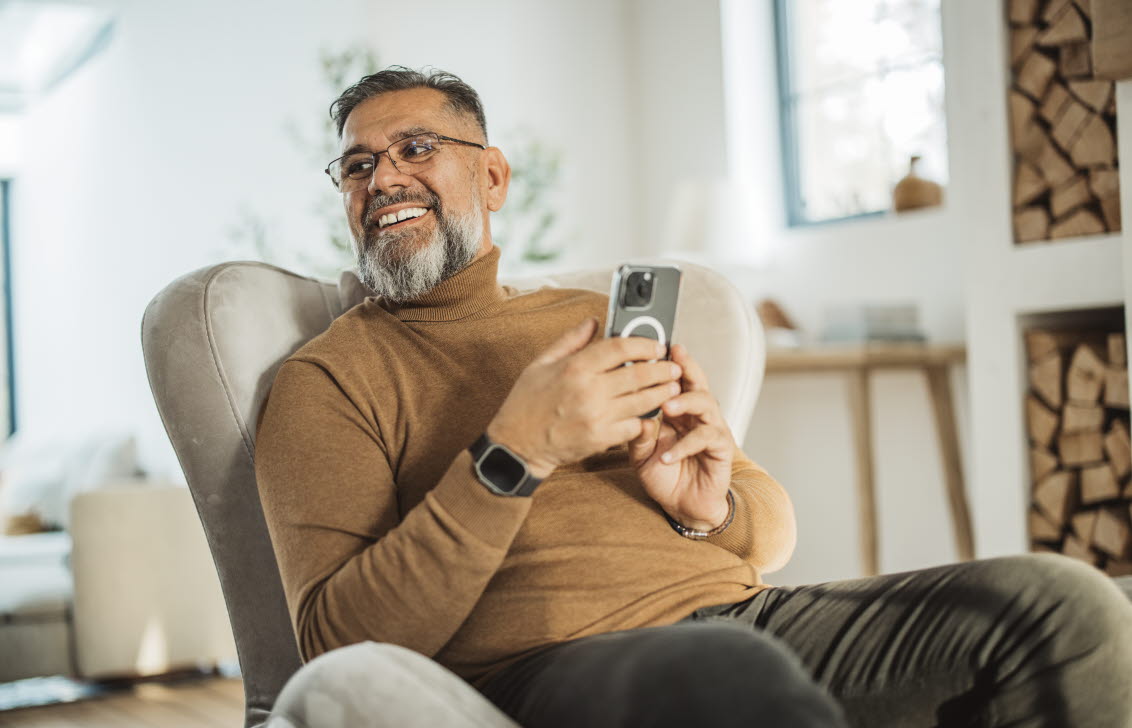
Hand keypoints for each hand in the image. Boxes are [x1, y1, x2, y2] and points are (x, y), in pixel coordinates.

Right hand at [487, 317, 683, 477]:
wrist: (517, 446)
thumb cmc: (527, 404)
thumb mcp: (541, 364)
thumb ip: (571, 340)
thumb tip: (594, 321)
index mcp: (574, 367)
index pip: (620, 347)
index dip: (643, 344)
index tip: (656, 346)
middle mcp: (588, 390)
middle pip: (638, 374)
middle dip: (662, 369)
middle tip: (673, 367)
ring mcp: (596, 416)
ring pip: (642, 401)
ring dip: (662, 394)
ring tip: (672, 388)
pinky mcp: (600, 439)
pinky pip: (634, 426)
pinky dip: (645, 420)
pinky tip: (652, 413)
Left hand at [628, 344, 733, 530]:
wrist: (682, 506)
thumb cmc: (663, 474)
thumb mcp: (640, 453)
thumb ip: (637, 433)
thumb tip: (635, 416)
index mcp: (677, 410)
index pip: (675, 380)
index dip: (670, 364)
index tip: (658, 348)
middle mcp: (695, 415)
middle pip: (696, 382)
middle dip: (687, 367)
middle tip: (674, 359)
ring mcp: (710, 428)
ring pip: (706, 403)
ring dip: (686, 401)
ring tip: (667, 407)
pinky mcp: (721, 448)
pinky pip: (706, 437)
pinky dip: (685, 445)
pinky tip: (667, 455)